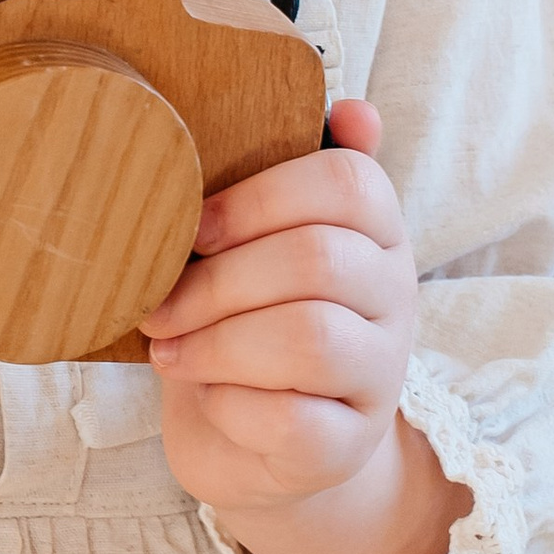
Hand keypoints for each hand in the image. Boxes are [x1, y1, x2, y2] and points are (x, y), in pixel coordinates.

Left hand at [141, 100, 413, 513]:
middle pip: (318, 259)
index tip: (194, 228)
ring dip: (216, 342)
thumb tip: (353, 106)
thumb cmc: (247, 327)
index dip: (259, 197)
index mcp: (377, 233)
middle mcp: (395, 298)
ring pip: (308, 338)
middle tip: (158, 305)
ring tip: (170, 350)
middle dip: (217, 280)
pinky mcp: (347, 447)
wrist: (258, 448)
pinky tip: (208, 397)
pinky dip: (229, 405)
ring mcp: (379, 377)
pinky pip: (289, 417)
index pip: (349, 183)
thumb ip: (288, 181)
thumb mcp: (260, 248)